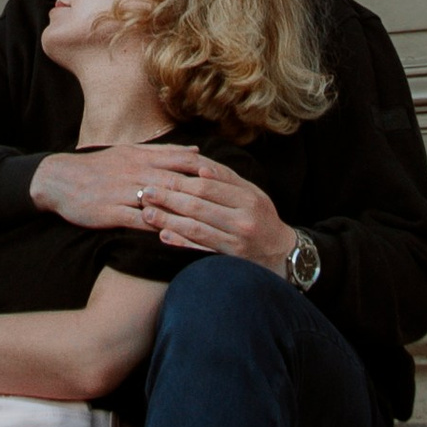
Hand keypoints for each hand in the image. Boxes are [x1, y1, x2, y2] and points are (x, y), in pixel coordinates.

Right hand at [31, 142, 231, 228]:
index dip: (209, 171)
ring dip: (186, 214)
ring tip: (212, 226)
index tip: (232, 182)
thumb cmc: (98, 167)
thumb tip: (197, 151)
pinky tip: (176, 239)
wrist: (59, 179)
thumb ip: (164, 152)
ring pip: (161, 202)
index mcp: (143, 157)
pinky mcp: (112, 212)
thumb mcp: (130, 152)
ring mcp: (124, 192)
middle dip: (205, 195)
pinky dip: (159, 229)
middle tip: (230, 207)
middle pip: (178, 182)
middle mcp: (137, 172)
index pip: (183, 161)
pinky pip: (140, 222)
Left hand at [145, 159, 298, 274]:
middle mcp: (243, 219)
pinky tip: (164, 236)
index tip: (157, 176)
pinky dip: (181, 243)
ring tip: (147, 213)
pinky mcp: (230, 260)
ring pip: (196, 228)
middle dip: (169, 198)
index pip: (208, 186)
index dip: (180, 181)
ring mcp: (236, 242)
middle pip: (199, 206)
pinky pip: (201, 251)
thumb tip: (199, 166)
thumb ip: (226, 179)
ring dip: (168, 219)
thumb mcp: (251, 192)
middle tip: (145, 192)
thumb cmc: (261, 216)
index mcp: (247, 198)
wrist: (281, 253)